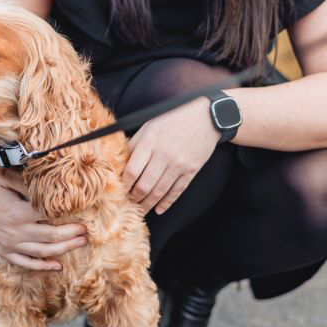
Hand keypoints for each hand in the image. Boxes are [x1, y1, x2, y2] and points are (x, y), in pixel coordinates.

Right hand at [0, 168, 85, 270]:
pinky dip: (41, 266)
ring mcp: (7, 243)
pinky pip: (24, 262)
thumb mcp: (5, 178)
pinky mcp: (1, 249)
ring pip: (41, 252)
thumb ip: (29, 185)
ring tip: (80, 244)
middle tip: (87, 234)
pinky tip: (57, 266)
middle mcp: (15, 232)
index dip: (70, 220)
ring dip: (63, 250)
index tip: (84, 219)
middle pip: (51, 239)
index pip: (51, 220)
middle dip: (72, 237)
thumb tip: (51, 188)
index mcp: (18, 212)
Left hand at [123, 97, 219, 214]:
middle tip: (129, 202)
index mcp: (150, 141)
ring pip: (159, 192)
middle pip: (144, 186)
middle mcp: (164, 155)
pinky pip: (176, 192)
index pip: (131, 171)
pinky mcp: (191, 171)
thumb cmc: (174, 117)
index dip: (124, 184)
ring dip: (148, 204)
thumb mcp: (150, 125)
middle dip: (134, 198)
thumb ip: (135, 144)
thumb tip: (121, 163)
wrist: (206, 116)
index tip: (120, 189)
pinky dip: (167, 203)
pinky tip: (159, 209)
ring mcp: (179, 165)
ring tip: (140, 210)